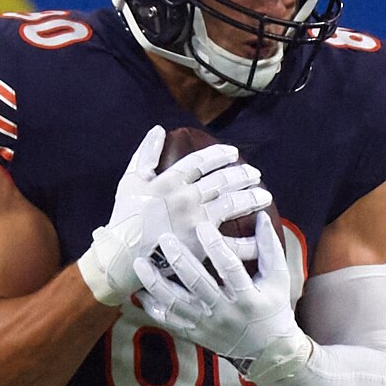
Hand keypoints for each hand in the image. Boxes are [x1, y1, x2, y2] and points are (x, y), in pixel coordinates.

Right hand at [75, 127, 270, 304]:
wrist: (121, 255)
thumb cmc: (124, 217)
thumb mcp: (130, 181)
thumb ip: (145, 154)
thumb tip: (159, 129)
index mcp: (170, 182)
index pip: (201, 162)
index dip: (220, 155)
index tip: (233, 153)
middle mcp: (187, 199)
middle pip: (222, 181)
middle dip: (242, 174)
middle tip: (254, 173)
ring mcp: (196, 223)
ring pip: (232, 204)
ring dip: (251, 197)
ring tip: (264, 195)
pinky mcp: (202, 247)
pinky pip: (232, 243)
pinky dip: (250, 240)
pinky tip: (262, 234)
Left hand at [134, 219, 307, 373]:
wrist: (268, 351)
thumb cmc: (274, 308)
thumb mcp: (279, 279)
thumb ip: (269, 247)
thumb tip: (261, 215)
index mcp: (248, 298)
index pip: (230, 268)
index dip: (215, 246)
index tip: (202, 224)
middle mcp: (225, 313)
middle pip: (198, 284)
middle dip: (180, 260)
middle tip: (165, 238)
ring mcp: (207, 326)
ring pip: (177, 304)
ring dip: (156, 283)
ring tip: (140, 263)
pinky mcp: (195, 334)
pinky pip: (169, 321)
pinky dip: (152, 306)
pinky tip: (139, 291)